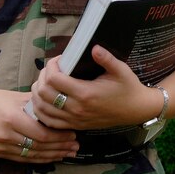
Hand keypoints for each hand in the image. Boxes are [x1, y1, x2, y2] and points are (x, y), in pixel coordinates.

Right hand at [0, 88, 78, 162]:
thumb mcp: (18, 97)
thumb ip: (39, 104)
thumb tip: (62, 105)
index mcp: (12, 118)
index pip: (41, 133)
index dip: (59, 136)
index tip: (73, 134)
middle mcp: (6, 135)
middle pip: (38, 146)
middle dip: (59, 147)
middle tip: (75, 146)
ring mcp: (1, 146)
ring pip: (32, 155)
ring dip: (52, 155)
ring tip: (68, 153)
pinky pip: (22, 158)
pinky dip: (39, 159)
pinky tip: (52, 156)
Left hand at [30, 46, 161, 130]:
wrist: (135, 110)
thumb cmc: (128, 87)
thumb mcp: (121, 70)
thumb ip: (106, 58)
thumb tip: (94, 47)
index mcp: (86, 93)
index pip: (55, 79)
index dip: (51, 66)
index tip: (58, 59)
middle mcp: (77, 108)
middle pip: (44, 93)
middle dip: (43, 77)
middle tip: (51, 69)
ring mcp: (74, 119)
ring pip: (42, 108)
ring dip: (38, 93)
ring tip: (46, 81)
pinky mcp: (74, 126)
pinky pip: (48, 122)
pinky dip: (41, 110)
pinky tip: (45, 100)